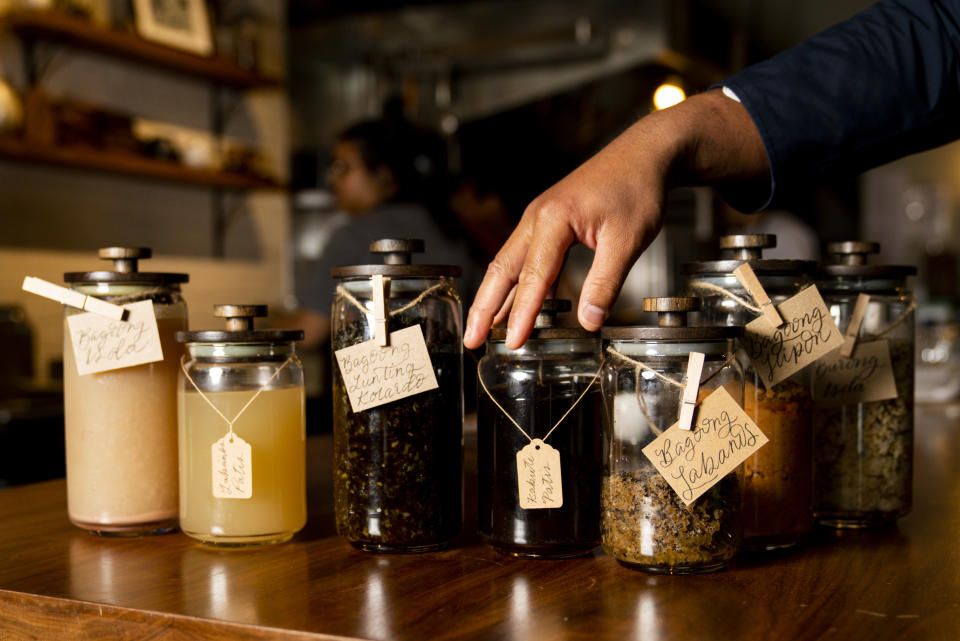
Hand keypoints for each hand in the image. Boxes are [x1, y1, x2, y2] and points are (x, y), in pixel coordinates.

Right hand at [462, 89, 766, 349]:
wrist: (646, 153)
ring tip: (484, 329)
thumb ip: (605, 283)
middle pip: (502, 269)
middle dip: (484, 307)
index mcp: (553, 219)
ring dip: (496, 297)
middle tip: (472, 340)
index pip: (532, 276)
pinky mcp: (549, 222)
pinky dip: (518, 284)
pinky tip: (517, 305)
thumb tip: (588, 321)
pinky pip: (526, 258)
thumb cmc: (638, 189)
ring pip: (509, 263)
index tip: (514, 342)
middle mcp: (537, 218)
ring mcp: (540, 218)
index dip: (522, 313)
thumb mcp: (628, 240)